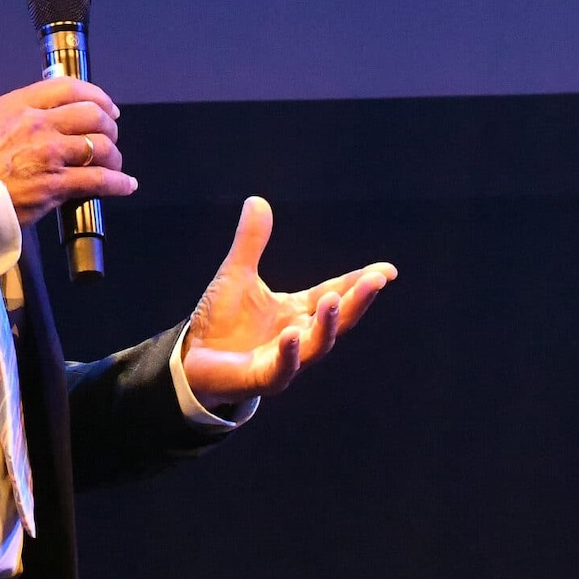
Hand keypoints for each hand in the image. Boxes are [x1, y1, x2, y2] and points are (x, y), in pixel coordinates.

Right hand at [0, 78, 134, 226]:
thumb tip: (56, 110)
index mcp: (20, 104)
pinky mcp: (55, 184)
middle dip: (109, 126)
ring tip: (113, 163)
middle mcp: (37, 124)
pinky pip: (99, 180)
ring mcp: (48, 154)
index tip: (106, 107)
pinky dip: (119, 183)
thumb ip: (24, 112)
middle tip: (110, 137)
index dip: (97, 96)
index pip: (70, 87)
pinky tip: (125, 185)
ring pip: (100, 146)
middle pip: (92, 115)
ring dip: (114, 156)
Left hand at [180, 197, 396, 406]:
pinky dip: (289, 352)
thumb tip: (257, 200)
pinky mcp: (262, 378)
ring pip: (316, 345)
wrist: (191, 359)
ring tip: (335, 301)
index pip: (336, 293)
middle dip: (357, 301)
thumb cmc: (219, 321)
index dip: (360, 282)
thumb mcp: (237, 274)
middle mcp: (299, 335)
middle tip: (375, 281)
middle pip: (337, 320)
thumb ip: (252, 242)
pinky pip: (282, 368)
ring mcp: (285, 360)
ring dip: (328, 325)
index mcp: (298, 311)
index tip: (387, 271)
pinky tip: (292, 333)